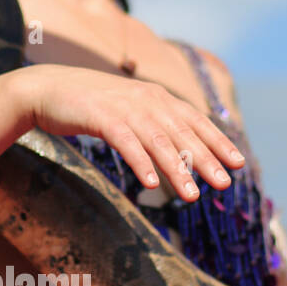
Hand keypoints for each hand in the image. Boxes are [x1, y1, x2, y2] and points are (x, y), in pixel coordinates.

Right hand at [19, 62, 245, 201]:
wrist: (48, 88)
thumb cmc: (90, 104)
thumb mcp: (128, 111)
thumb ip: (153, 124)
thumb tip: (179, 148)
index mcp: (156, 97)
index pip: (195, 121)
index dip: (218, 142)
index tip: (238, 164)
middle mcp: (147, 99)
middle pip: (183, 133)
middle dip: (206, 160)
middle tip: (225, 185)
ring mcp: (125, 107)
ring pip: (159, 142)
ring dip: (178, 169)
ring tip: (192, 196)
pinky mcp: (101, 117)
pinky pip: (127, 143)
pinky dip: (141, 163)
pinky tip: (152, 184)